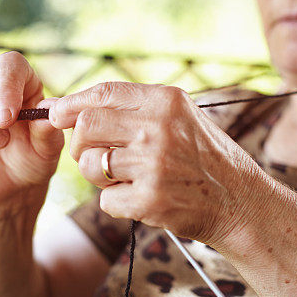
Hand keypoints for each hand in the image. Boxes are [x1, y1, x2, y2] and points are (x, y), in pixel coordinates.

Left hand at [50, 82, 272, 245]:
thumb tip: (66, 106)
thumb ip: (133, 108)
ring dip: (96, 176)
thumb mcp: (180, 117)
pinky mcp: (150, 200)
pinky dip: (115, 203)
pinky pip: (105, 200)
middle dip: (79, 143)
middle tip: (90, 155)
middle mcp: (158, 128)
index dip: (72, 103)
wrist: (240, 202)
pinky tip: (139, 200)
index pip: (103, 92)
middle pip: (87, 126)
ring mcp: (154, 165)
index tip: (56, 114)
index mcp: (166, 100)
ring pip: (89, 165)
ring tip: (120, 179)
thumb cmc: (204, 157)